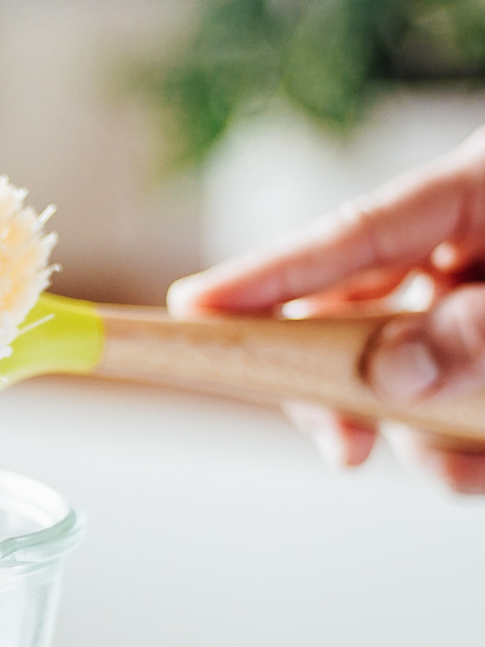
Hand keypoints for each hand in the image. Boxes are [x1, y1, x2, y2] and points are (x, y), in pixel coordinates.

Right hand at [168, 124, 484, 491]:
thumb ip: (476, 330)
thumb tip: (392, 370)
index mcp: (476, 193)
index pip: (352, 234)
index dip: (269, 274)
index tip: (190, 307)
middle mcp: (463, 251)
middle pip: (352, 317)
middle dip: (340, 389)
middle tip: (344, 445)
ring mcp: (472, 312)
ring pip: (397, 380)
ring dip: (421, 436)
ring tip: (469, 453)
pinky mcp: (483, 372)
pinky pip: (450, 421)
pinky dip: (461, 451)